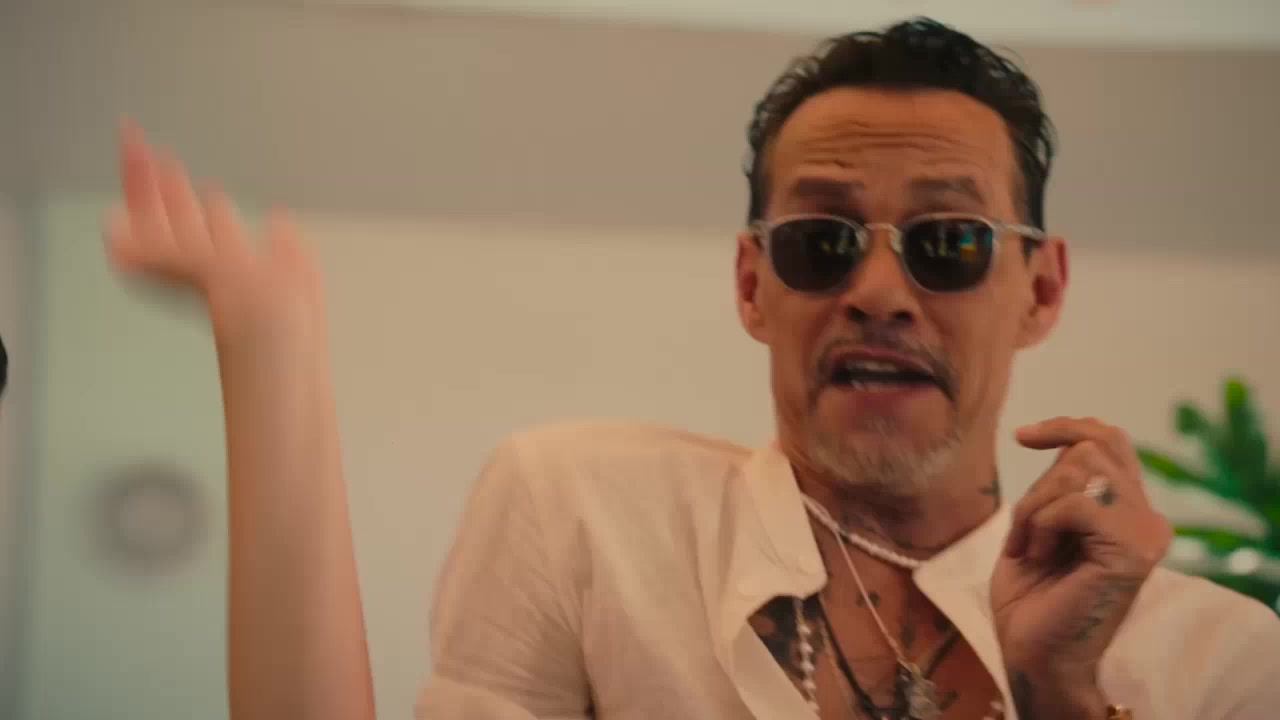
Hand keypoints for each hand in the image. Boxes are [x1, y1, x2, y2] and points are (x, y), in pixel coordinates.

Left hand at [105, 121, 322, 345]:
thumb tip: (112, 237)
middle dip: (164, 184)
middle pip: (176, 215)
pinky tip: (281, 220)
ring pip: (221, 234)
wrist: (295, 356)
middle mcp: (209, 261)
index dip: (138, 173)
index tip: (130, 135)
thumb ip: (161, 251)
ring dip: (211, 210)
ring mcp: (247, 272)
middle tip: (150, 148)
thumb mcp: (200, 268)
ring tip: (206, 186)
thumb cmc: (248, 320)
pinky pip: (273, 249)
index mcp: (184, 253)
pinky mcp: (284, 281)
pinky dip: (276, 233)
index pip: (150, 205)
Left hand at [991, 416, 1171, 718]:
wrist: (1033, 653)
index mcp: (1127, 511)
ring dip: (1036, 507)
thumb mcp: (1040, 525)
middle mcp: (1146, 518)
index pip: (1110, 440)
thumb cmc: (1031, 599)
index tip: (1023, 436)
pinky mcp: (1134, 550)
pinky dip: (1041, 525)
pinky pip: (1074, 503)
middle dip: (1040, 484)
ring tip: (1032, 549)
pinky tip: (1039, 558)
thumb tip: (1068, 440)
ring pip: (1081, 468)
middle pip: (1091, 447)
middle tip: (1024, 533)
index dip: (1068, 426)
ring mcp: (1145, 533)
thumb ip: (1062, 485)